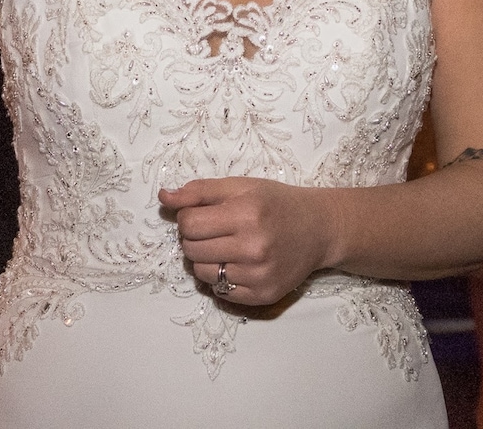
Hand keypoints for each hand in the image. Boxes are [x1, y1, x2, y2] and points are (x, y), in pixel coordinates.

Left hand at [161, 176, 333, 306]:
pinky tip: (237, 264)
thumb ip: (199, 191)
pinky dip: (221, 278)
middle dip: (195, 238)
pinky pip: (220, 292)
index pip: (188, 224)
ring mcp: (258, 276)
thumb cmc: (277, 203)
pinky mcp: (262, 296)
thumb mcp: (240, 186)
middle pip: (191, 250)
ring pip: (202, 273)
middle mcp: (253, 247)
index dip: (189, 217)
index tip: (204, 214)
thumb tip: (163, 198)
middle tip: (216, 230)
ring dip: (206, 259)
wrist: (319, 229)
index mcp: (246, 214)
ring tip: (226, 247)